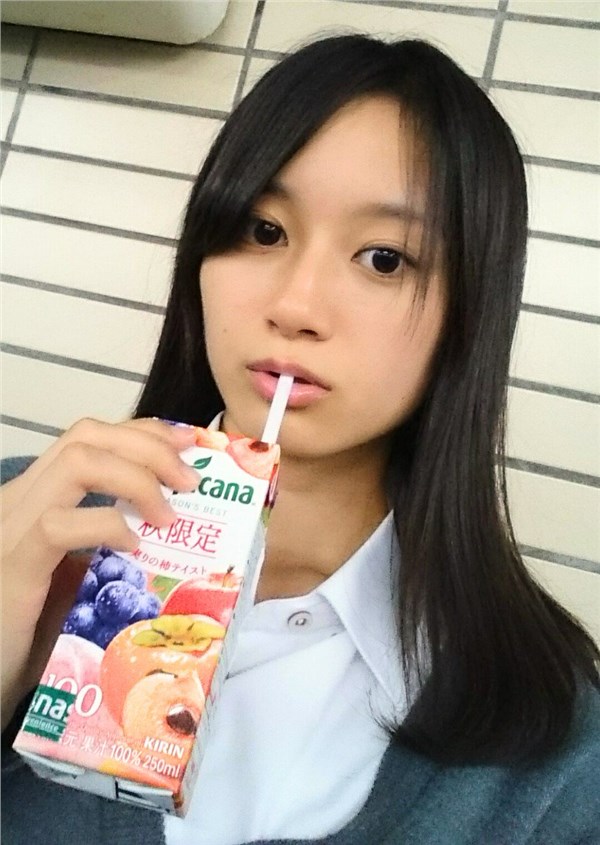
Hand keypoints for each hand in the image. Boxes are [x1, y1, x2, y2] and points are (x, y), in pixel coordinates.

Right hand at [1, 417, 198, 728]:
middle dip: (149, 445)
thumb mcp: (76, 573)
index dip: (143, 431)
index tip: (188, 443)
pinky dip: (107, 526)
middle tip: (190, 479)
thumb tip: (174, 526)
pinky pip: (60, 525)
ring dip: (138, 478)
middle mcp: (20, 499)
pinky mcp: (13, 563)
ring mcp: (12, 526)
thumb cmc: (34, 631)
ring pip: (77, 462)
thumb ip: (109, 541)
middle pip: (87, 435)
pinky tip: (131, 548)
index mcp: (37, 496)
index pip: (89, 436)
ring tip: (168, 515)